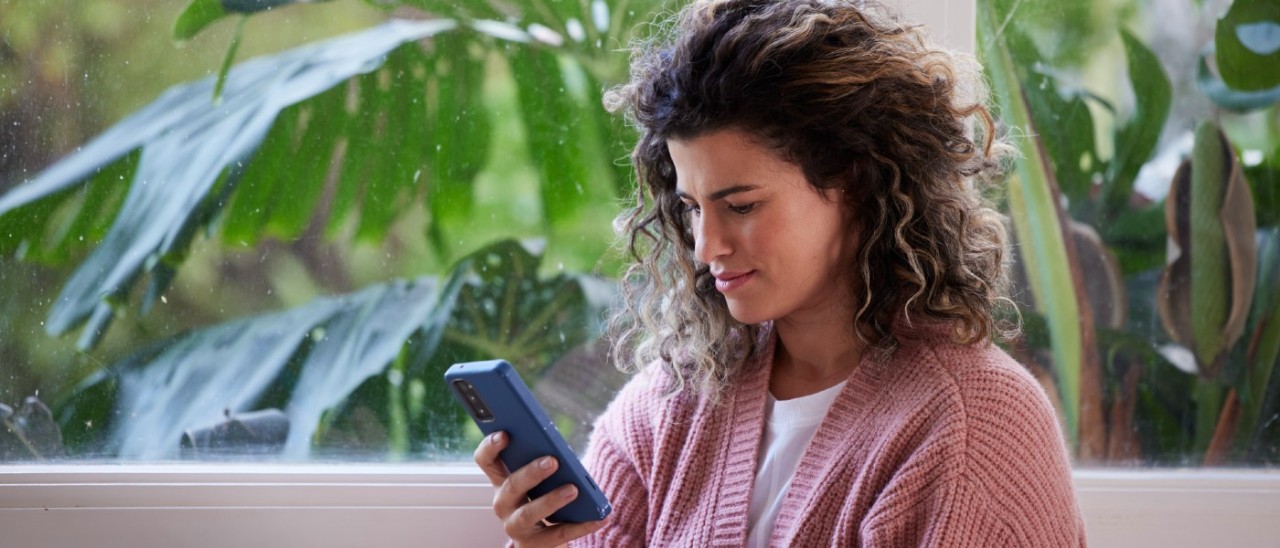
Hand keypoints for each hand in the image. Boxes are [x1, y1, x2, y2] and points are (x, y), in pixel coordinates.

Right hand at [474, 431, 609, 546]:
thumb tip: (560, 451)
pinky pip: (559, 534)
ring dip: (551, 500)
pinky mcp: (534, 545)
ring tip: (573, 489)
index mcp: (502, 481)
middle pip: (511, 486)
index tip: (505, 433)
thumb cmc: (542, 499)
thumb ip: (541, 462)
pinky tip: (600, 518)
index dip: (491, 447)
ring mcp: (516, 527)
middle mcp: (504, 504)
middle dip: (531, 472)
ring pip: (529, 513)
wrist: (543, 541)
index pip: (486, 460)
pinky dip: (581, 526)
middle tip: (552, 461)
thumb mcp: (538, 480)